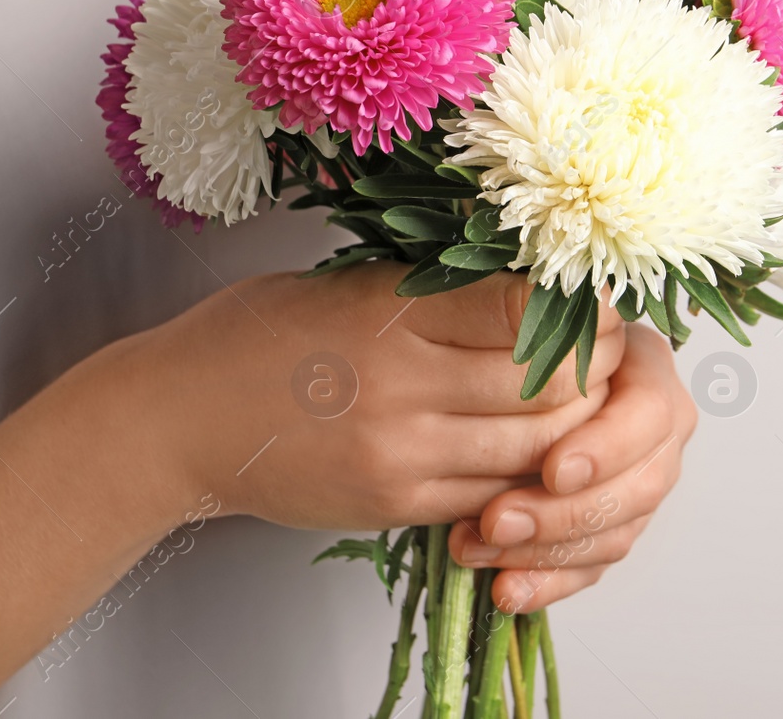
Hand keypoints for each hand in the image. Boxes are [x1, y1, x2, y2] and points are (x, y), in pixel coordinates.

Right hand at [126, 260, 627, 530]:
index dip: (577, 307)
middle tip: (604, 351)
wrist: (178, 420)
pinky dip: (525, 472)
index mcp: (388, 311)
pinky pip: (492, 493)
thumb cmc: (258, 335)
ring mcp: (399, 455)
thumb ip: (439, 287)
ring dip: (571, 429)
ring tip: (578, 400)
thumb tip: (538, 278)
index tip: (594, 298)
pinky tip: (530, 447)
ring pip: (531, 449)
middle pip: (544, 386)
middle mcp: (399, 386)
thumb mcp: (347, 282)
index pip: (520, 309)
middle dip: (593, 370)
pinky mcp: (393, 505)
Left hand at [444, 323, 695, 612]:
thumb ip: (537, 313)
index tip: (553, 468)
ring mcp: (633, 479)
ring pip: (616, 532)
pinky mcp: (605, 525)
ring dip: (547, 551)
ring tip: (476, 549)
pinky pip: (589, 566)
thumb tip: (585, 307)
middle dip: (568, 512)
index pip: (650, 412)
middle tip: (497, 520)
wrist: (449, 375)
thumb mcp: (501, 312)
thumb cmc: (478, 332)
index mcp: (643, 365)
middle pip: (641, 483)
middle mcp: (651, 425)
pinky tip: (503, 590)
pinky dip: (546, 583)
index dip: (607, 445)